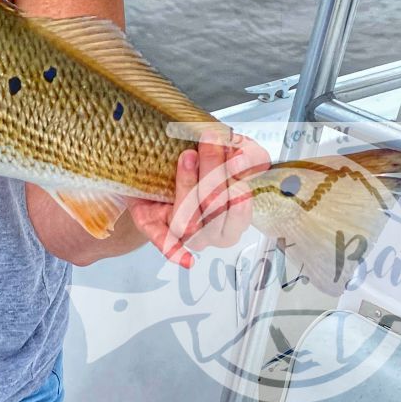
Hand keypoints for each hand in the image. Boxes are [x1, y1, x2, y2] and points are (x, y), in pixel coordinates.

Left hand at [126, 130, 270, 267]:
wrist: (158, 159)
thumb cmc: (202, 160)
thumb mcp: (234, 151)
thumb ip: (248, 156)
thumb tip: (238, 161)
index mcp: (232, 218)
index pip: (240, 213)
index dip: (238, 191)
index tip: (233, 160)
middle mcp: (209, 231)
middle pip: (213, 212)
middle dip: (213, 175)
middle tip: (209, 141)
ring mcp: (181, 231)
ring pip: (189, 220)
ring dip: (188, 185)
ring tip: (187, 155)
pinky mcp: (153, 223)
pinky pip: (163, 240)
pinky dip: (174, 250)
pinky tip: (186, 260)